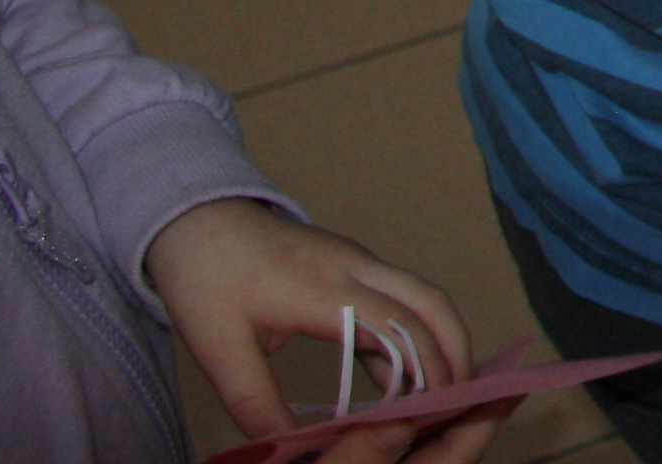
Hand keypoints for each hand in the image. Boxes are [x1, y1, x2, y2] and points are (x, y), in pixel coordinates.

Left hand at [144, 197, 509, 463]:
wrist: (198, 221)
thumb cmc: (206, 282)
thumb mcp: (219, 349)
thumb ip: (255, 402)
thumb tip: (289, 448)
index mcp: (324, 289)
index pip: (396, 324)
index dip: (424, 366)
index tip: (435, 409)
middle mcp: (355, 268)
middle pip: (428, 301)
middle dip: (455, 349)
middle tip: (462, 399)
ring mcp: (358, 262)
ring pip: (422, 294)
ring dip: (443, 336)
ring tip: (447, 388)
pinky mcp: (354, 265)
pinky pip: (402, 295)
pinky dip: (419, 330)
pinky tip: (408, 370)